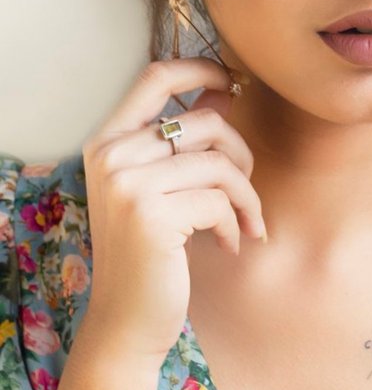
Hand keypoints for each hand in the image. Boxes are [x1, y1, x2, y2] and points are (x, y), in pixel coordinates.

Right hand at [81, 58, 265, 367]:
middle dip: (241, 155)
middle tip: (245, 191)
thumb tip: (225, 91)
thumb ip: (182, 145)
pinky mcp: (150, 214)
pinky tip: (230, 246)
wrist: (126, 321)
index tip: (234, 81)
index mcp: (106, 143)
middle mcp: (111, 156)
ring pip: (220, 163)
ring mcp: (127, 184)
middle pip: (204, 123)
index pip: (155, 77)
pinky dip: (237, 224)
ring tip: (245, 223)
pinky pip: (220, 200)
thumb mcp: (159, 191)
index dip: (200, 69)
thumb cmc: (150, 256)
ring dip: (246, 196)